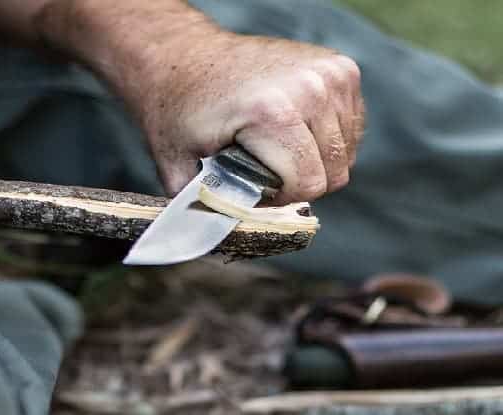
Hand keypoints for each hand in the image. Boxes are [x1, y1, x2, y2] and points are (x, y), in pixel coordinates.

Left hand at [140, 31, 364, 203]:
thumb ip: (202, 209)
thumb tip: (217, 245)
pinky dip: (325, 139)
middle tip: (260, 170)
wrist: (184, 56)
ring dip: (313, 161)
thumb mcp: (177, 165)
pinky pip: (350, 128)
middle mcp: (310, 86)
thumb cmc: (178, 112)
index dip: (279, 199)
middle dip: (297, 183)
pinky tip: (292, 130)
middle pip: (333, 172)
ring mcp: (330, 73)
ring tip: (273, 147)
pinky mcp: (342, 68)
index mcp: (272, 111)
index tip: (251, 187)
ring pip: (345, 153)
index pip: (307, 185)